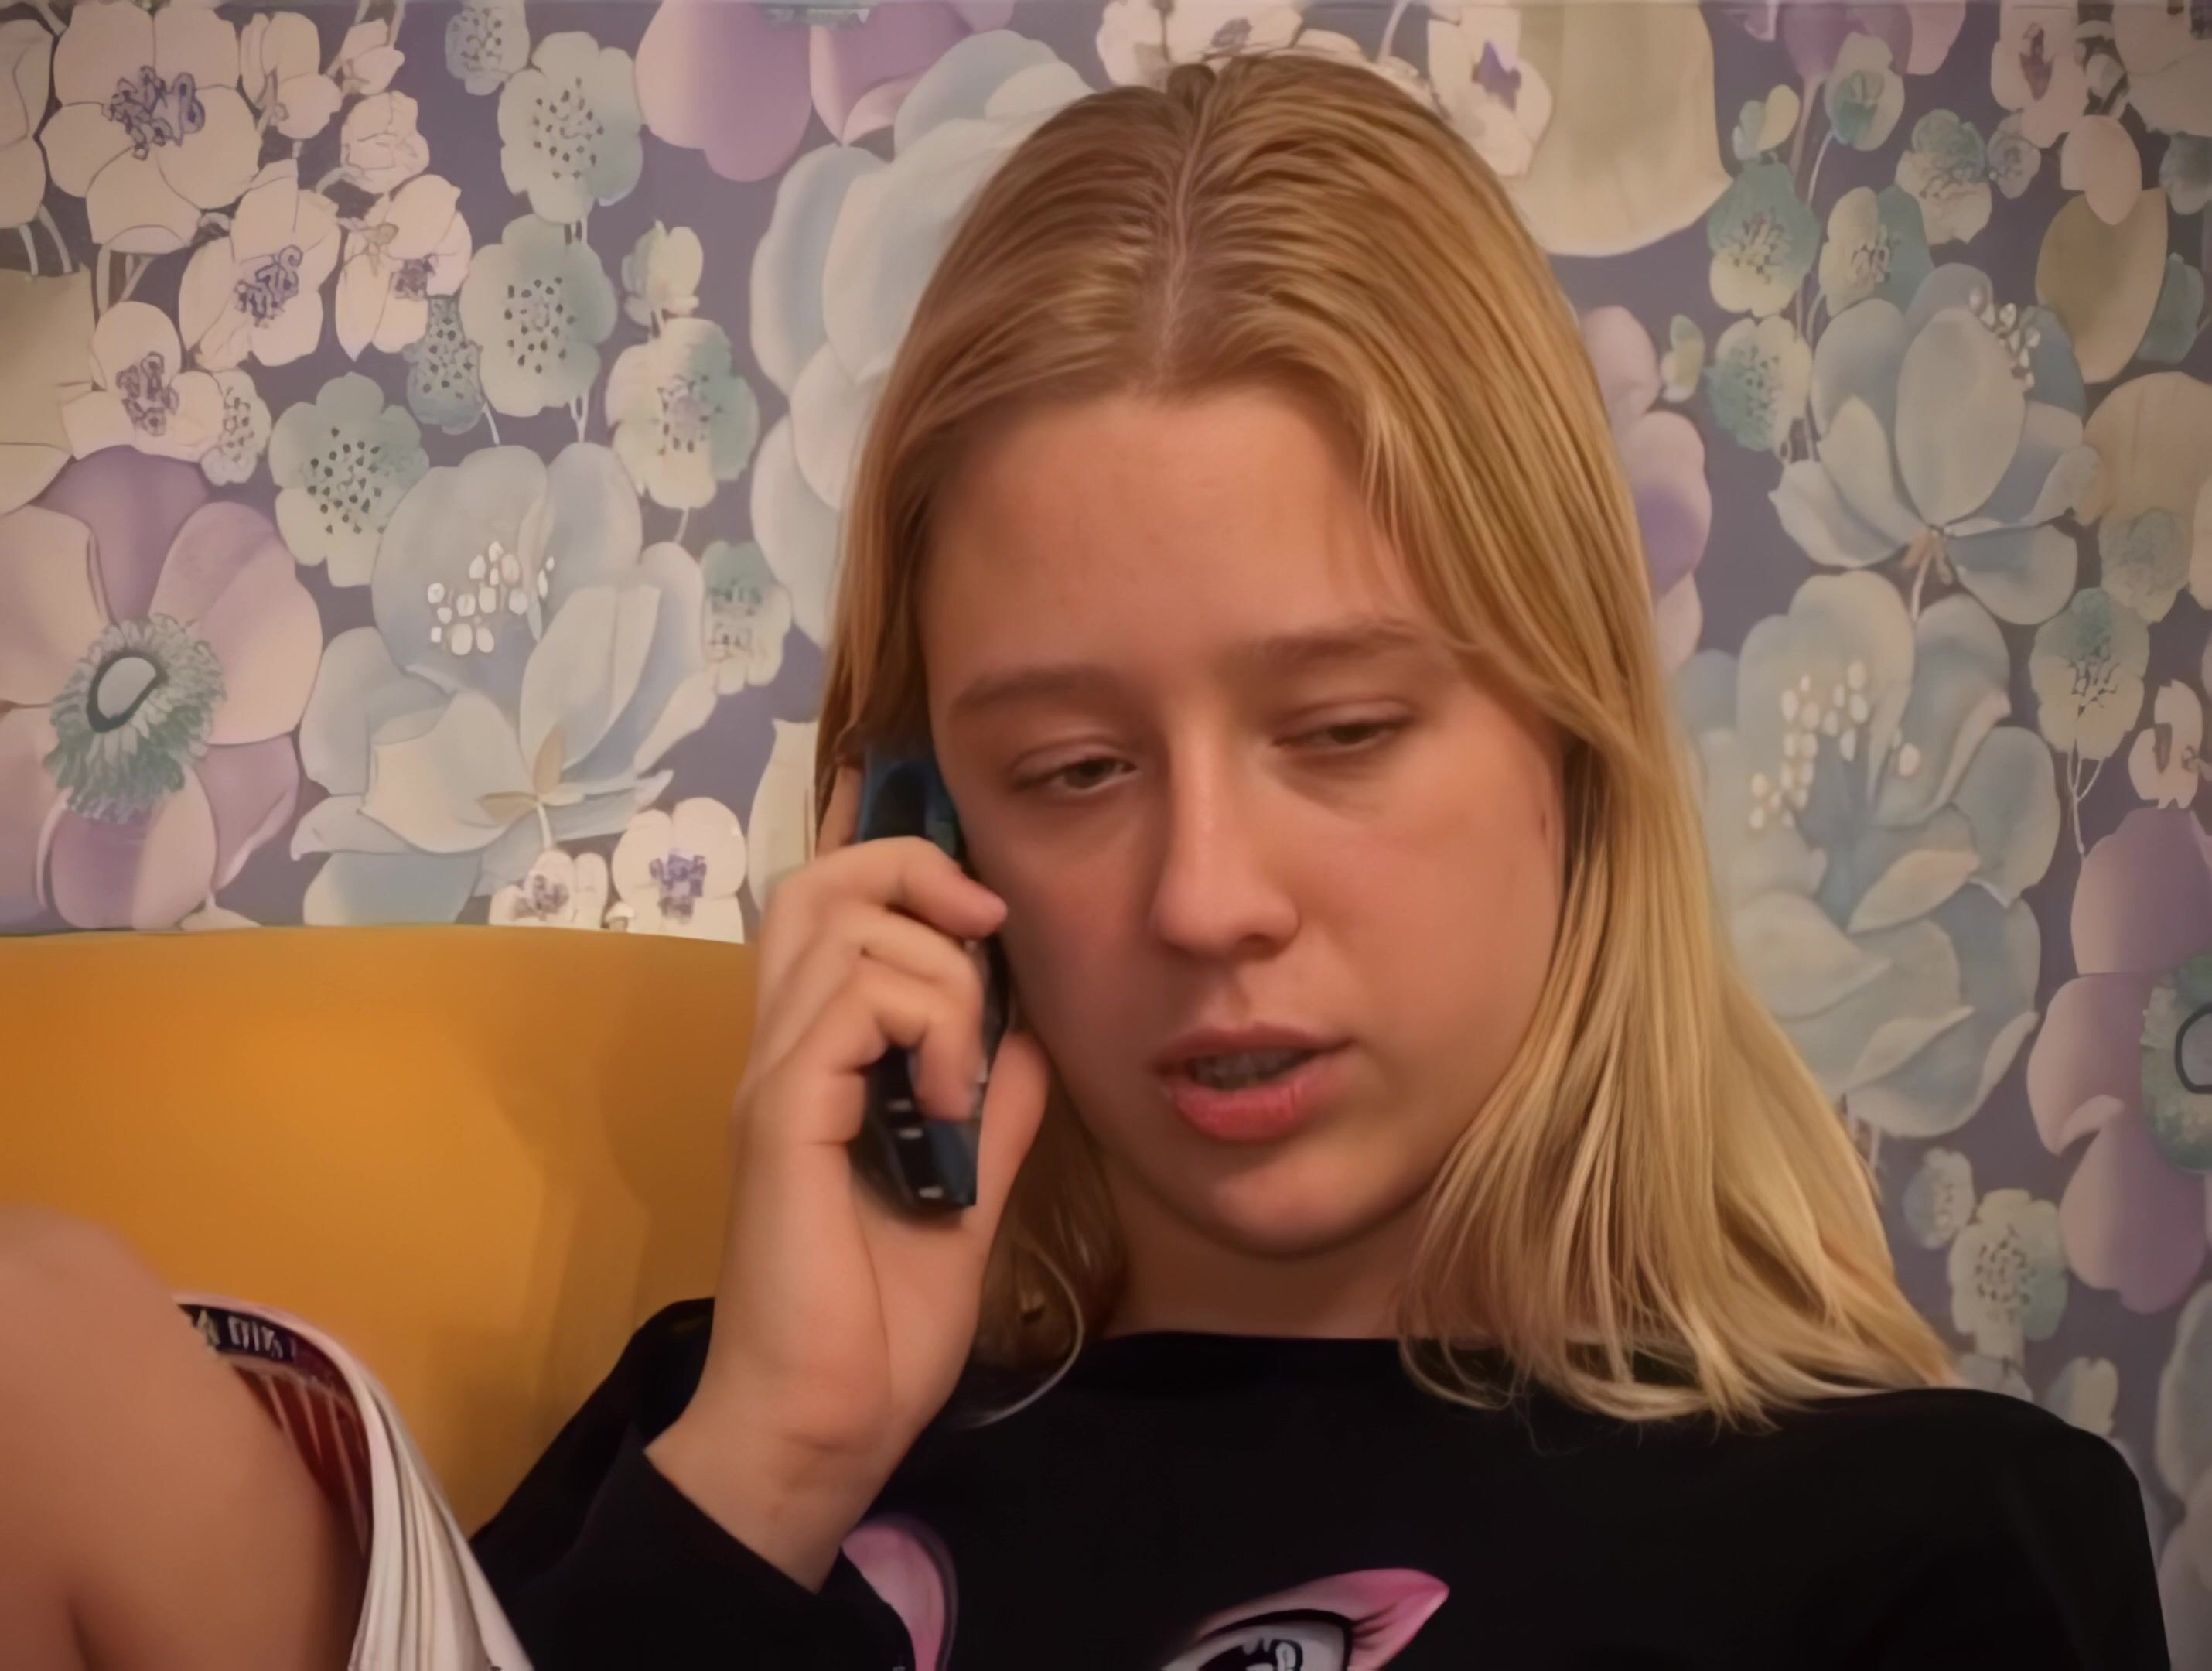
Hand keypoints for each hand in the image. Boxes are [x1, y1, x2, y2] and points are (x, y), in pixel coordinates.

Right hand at [647, 763, 1051, 1587]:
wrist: (825, 1424)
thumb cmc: (883, 1324)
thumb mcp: (972, 1190)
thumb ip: (996, 1105)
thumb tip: (1031, 1031)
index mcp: (818, 1062)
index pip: (826, 907)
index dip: (899, 863)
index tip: (987, 907)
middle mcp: (781, 1051)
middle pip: (817, 883)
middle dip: (916, 871)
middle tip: (987, 933)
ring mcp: (774, 1079)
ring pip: (848, 928)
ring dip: (940, 978)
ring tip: (962, 1079)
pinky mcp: (782, 1117)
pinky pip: (853, 1004)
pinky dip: (926, 1028)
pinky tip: (948, 1108)